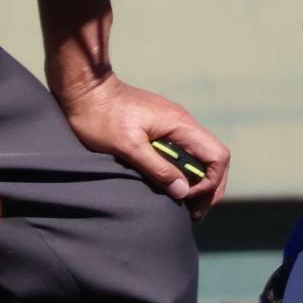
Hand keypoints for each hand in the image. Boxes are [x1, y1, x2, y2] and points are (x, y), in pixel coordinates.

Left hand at [56, 74, 229, 219]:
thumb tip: (183, 191)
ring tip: (185, 205)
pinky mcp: (163, 127)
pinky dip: (186, 172)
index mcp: (181, 125)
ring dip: (199, 182)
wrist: (85, 88)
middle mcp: (184, 123)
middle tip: (195, 213)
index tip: (186, 197)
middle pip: (215, 159)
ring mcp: (175, 124)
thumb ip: (157, 168)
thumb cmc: (100, 116)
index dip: (210, 182)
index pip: (217, 157)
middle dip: (209, 188)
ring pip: (202, 157)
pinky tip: (172, 184)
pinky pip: (186, 152)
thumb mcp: (127, 146)